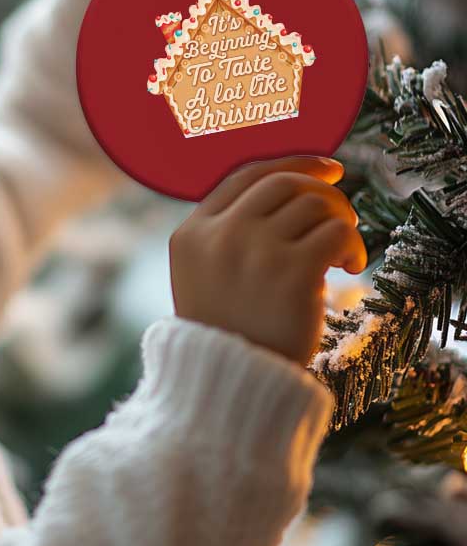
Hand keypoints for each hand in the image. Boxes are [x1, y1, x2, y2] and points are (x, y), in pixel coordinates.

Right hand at [169, 156, 368, 367]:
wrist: (230, 382)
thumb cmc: (226, 330)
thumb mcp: (202, 275)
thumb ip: (224, 233)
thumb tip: (290, 187)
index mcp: (191, 233)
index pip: (244, 175)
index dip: (291, 163)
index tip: (325, 169)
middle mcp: (220, 235)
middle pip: (284, 182)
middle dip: (323, 191)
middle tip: (341, 214)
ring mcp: (255, 251)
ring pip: (315, 204)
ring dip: (341, 221)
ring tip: (343, 253)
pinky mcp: (292, 272)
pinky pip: (337, 233)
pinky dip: (353, 245)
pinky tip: (349, 267)